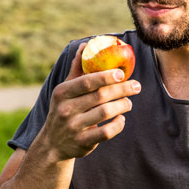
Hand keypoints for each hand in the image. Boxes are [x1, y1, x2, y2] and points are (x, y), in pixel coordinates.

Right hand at [40, 43, 140, 160]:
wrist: (52, 144)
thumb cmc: (63, 109)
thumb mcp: (65, 90)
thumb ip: (76, 68)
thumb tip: (86, 45)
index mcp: (62, 92)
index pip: (86, 81)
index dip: (106, 76)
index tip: (122, 73)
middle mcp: (66, 109)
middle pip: (100, 96)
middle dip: (122, 89)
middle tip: (136, 86)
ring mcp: (73, 127)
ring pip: (105, 113)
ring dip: (122, 105)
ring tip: (129, 102)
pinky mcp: (82, 142)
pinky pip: (106, 132)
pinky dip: (118, 124)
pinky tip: (121, 118)